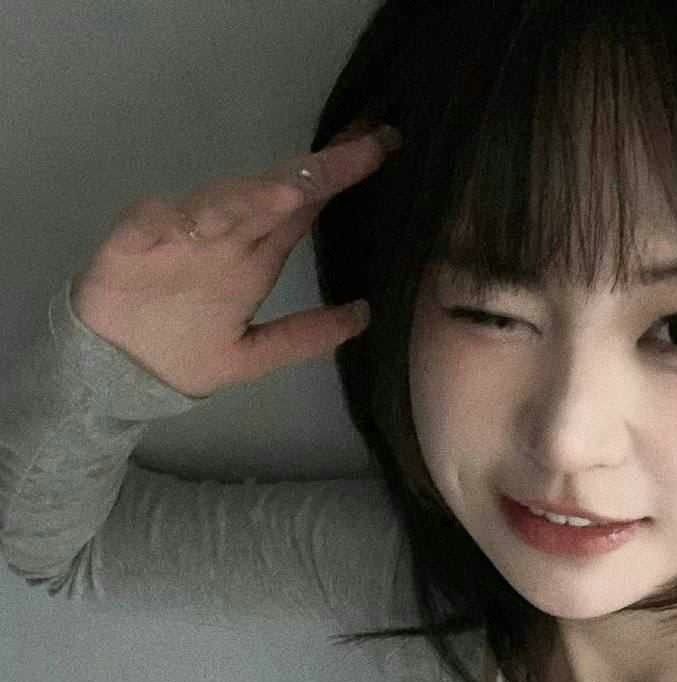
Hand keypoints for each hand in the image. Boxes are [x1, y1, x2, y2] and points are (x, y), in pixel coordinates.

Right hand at [69, 121, 400, 397]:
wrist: (117, 367)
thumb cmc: (184, 352)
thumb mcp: (253, 357)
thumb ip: (304, 337)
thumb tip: (365, 315)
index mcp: (254, 258)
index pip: (304, 208)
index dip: (339, 178)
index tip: (382, 147)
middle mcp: (225, 238)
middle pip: (275, 193)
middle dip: (316, 169)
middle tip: (362, 142)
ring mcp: (180, 235)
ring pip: (220, 206)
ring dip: (251, 197)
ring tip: (289, 192)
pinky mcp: (133, 243)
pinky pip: (150, 223)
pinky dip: (167, 219)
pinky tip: (184, 220)